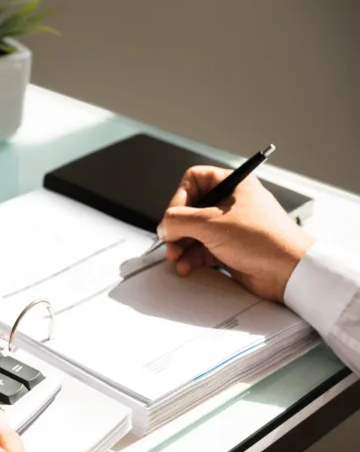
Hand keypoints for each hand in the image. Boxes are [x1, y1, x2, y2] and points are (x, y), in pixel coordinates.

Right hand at [157, 165, 314, 301]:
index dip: (179, 197)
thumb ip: (179, 221)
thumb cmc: (264, 239)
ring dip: (180, 246)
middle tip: (170, 241)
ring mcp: (230, 227)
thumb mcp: (211, 224)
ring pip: (193, 231)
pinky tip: (187, 266)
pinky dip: (191, 258)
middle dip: (176, 228)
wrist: (289, 272)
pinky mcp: (229, 248)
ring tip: (176, 257)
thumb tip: (163, 225)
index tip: (174, 216)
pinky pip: (201, 249)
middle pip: (189, 209)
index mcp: (233, 185)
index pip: (194, 179)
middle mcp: (231, 203)